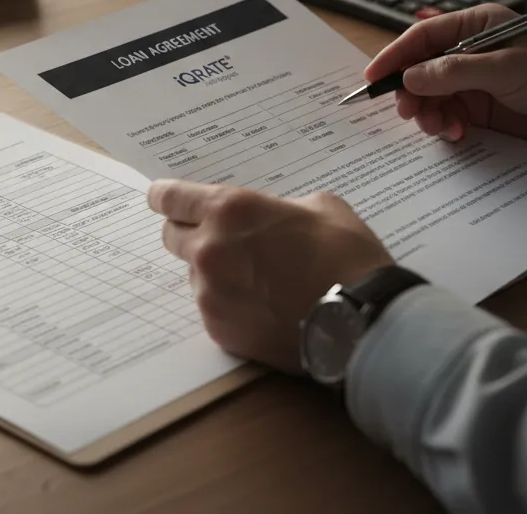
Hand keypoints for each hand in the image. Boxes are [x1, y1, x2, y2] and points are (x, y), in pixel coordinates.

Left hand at [148, 181, 390, 372]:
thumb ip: (277, 206)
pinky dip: (228, 304)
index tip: (163, 200)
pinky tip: (262, 307)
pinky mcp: (218, 329)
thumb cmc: (346, 256)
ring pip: (194, 274)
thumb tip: (267, 216)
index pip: (169, 197)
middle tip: (219, 240)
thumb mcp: (319, 207)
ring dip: (213, 272)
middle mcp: (209, 248)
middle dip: (189, 234)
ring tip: (256, 280)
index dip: (165, 198)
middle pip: (171, 236)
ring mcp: (210, 292)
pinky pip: (211, 307)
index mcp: (229, 209)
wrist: (364, 322)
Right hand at [363, 4, 526, 141]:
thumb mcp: (505, 68)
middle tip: (407, 112)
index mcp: (476, 28)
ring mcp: (475, 82)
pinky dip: (445, 126)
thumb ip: (454, 72)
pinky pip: (448, 115)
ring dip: (428, 113)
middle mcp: (470, 53)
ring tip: (438, 127)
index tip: (374, 76)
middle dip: (411, 91)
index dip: (395, 54)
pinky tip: (455, 133)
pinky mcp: (482, 109)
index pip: (423, 36)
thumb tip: (409, 78)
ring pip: (431, 95)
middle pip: (421, 68)